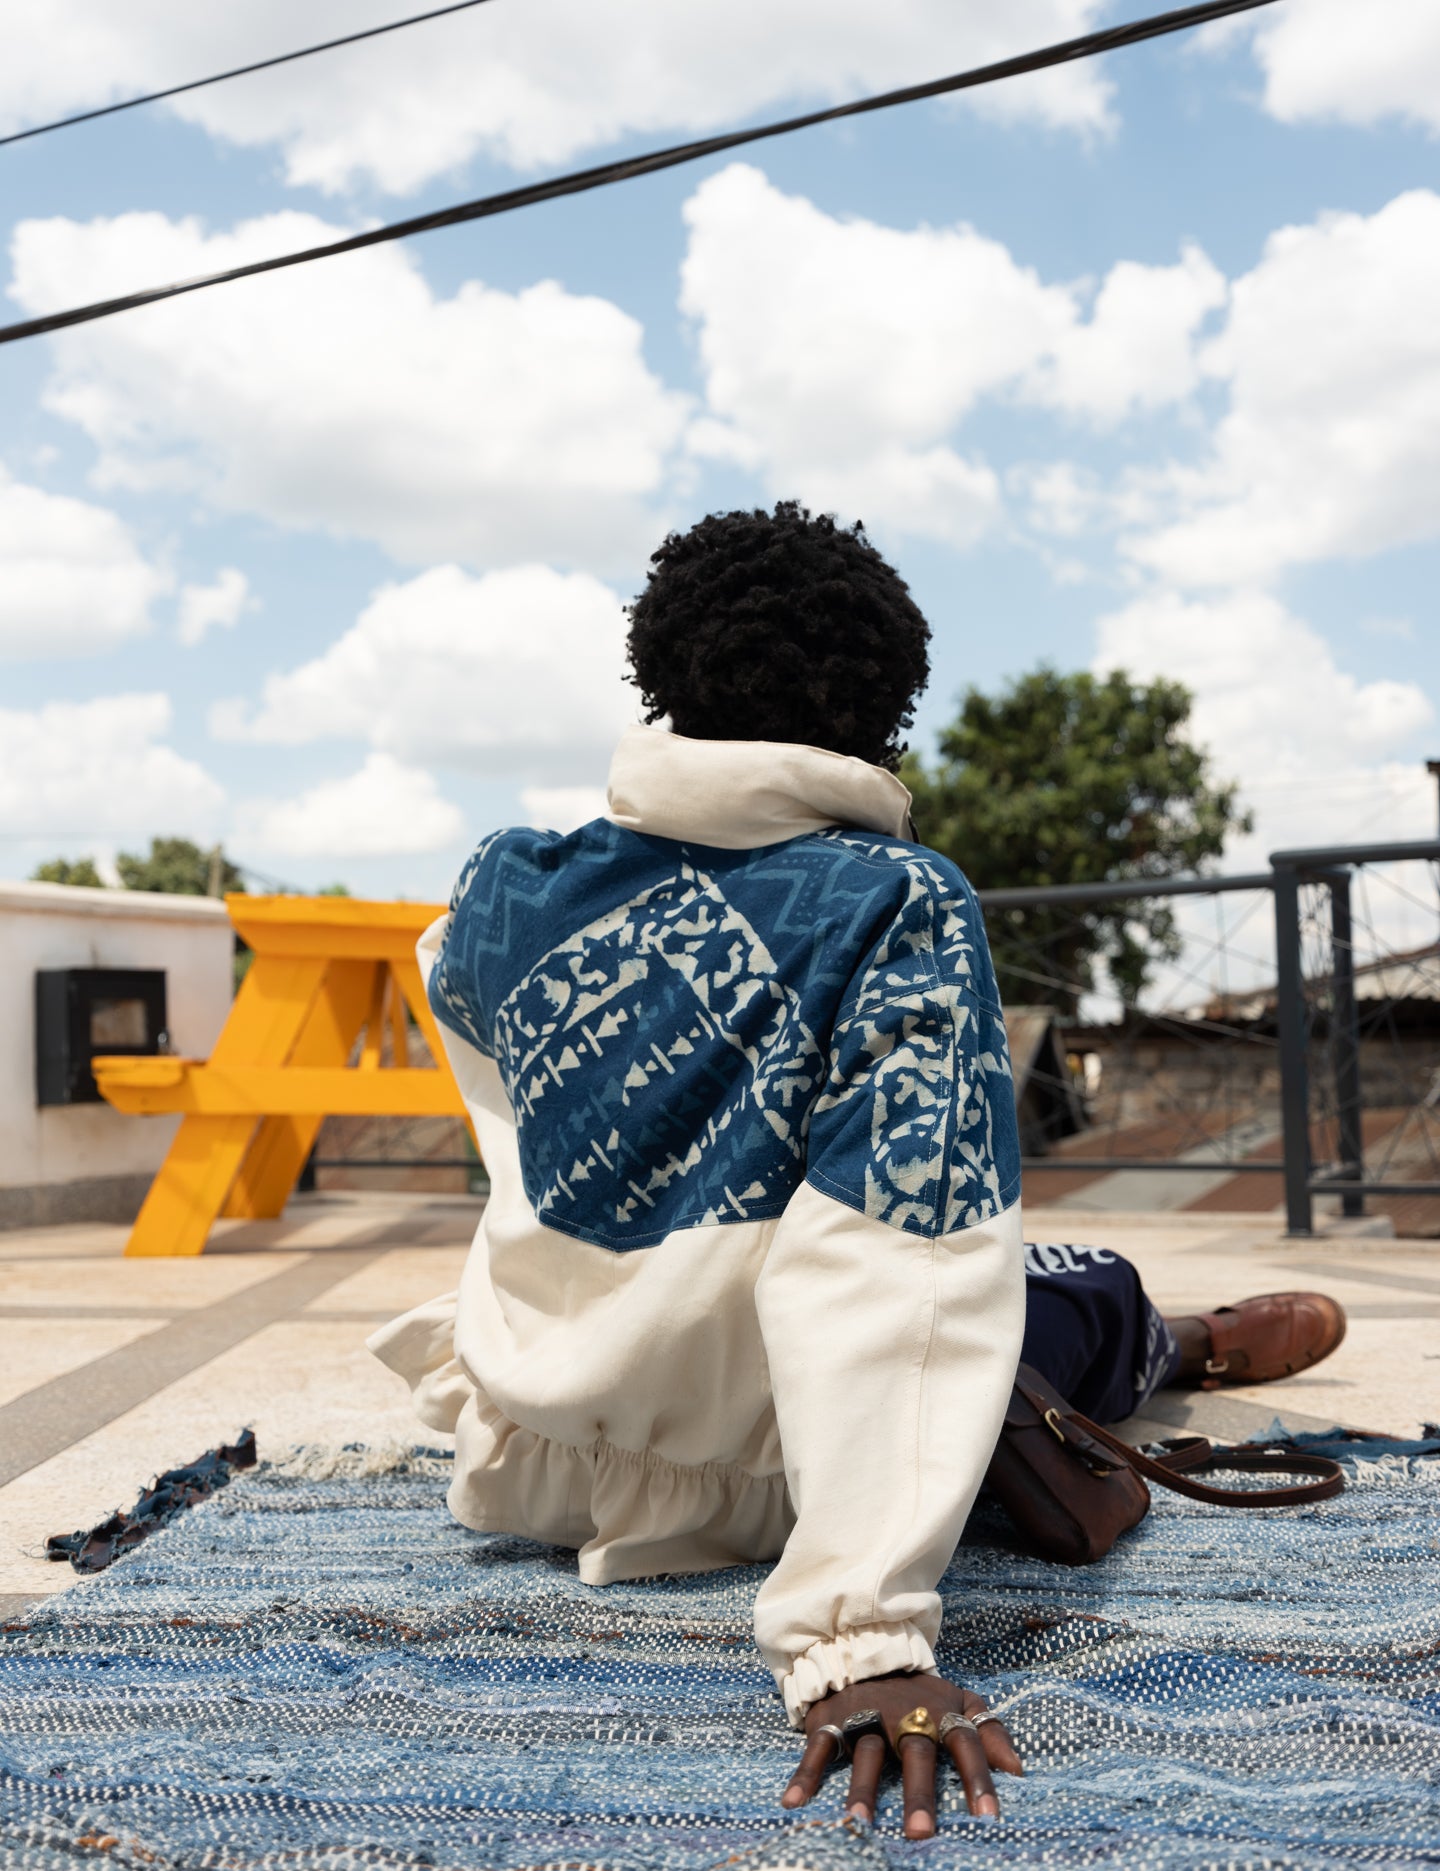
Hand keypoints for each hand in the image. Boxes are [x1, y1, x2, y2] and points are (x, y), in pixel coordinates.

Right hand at [780, 1670, 1021, 1839]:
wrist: (864, 1646)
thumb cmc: (919, 1690)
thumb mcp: (959, 1699)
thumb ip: (990, 1729)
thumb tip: (1020, 1771)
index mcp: (938, 1710)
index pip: (965, 1741)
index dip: (978, 1776)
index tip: (989, 1816)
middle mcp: (903, 1714)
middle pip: (914, 1753)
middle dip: (919, 1792)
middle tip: (923, 1834)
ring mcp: (865, 1716)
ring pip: (865, 1753)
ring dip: (861, 1788)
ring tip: (859, 1824)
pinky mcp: (830, 1719)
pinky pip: (817, 1747)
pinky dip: (805, 1774)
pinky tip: (793, 1803)